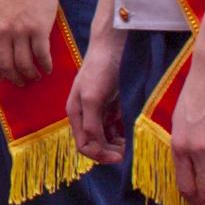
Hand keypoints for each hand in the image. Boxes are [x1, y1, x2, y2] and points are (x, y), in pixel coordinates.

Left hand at [0, 0, 60, 86]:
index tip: (1, 78)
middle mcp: (3, 31)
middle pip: (6, 65)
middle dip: (14, 78)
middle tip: (22, 82)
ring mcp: (21, 31)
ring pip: (24, 64)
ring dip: (30, 75)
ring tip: (35, 77)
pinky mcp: (39, 29)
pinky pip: (41, 55)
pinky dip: (45, 66)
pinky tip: (48, 68)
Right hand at [67, 41, 126, 165]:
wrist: (111, 47)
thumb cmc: (99, 70)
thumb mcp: (93, 99)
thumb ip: (91, 124)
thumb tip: (94, 146)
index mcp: (75, 115)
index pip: (84, 146)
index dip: (99, 155)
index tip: (119, 157)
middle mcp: (84, 115)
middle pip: (94, 144)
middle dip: (108, 151)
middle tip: (125, 153)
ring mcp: (96, 111)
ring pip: (103, 138)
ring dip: (114, 145)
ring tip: (128, 144)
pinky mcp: (108, 106)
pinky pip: (112, 127)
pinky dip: (119, 134)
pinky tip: (128, 135)